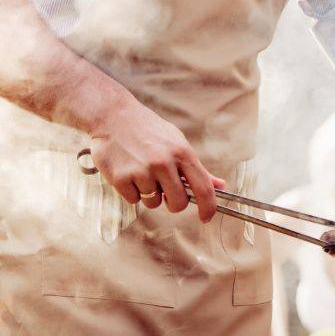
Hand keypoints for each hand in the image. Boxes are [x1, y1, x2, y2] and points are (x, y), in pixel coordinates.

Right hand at [88, 100, 225, 221]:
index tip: (207, 218)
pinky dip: (131, 192)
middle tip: (165, 190)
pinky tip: (128, 172)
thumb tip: (220, 185)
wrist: (114, 117)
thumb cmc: (149, 130)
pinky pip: (133, 200)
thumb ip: (197, 167)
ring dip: (149, 194)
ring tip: (142, 172)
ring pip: (153, 202)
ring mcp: (142, 171)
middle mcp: (164, 162)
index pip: (203, 187)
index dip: (209, 207)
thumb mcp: (177, 142)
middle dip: (173, 203)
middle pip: (178, 203)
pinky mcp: (121, 178)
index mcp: (182, 153)